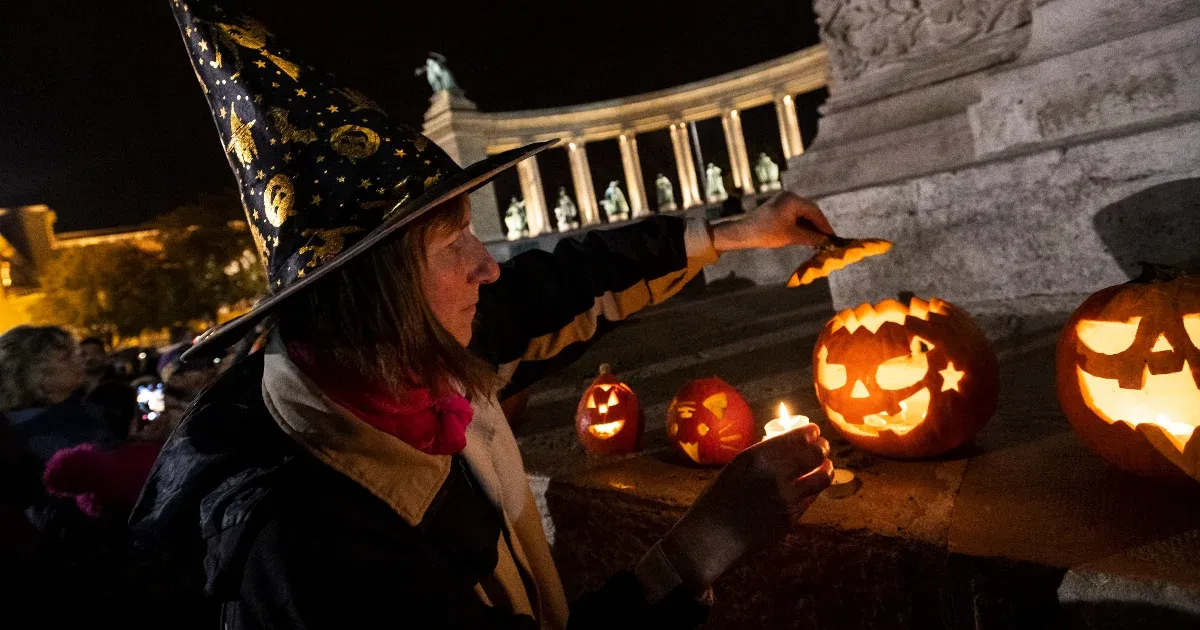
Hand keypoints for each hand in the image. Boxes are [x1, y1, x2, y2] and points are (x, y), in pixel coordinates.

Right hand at [659, 424, 832, 593]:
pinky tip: (808, 486)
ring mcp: (786, 499)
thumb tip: (791, 443)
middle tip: (822, 447)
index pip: (798, 438)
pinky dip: (812, 489)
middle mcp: (776, 476)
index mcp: (758, 457)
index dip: (811, 432)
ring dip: (826, 468)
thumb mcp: (738, 466)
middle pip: (816, 455)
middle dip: (822, 447)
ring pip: (822, 478)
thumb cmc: (719, 497)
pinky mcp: (791, 519)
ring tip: (824, 466)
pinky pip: (810, 499)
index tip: (813, 432)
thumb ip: (764, 454)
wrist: (714, 536)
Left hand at [710, 191, 833, 251]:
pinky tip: (806, 236)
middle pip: (810, 211)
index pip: (815, 212)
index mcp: (793, 200)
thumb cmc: (767, 233)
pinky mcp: (778, 207)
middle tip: (827, 239)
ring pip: (803, 214)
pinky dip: (801, 225)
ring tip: (818, 240)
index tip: (833, 237)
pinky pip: (795, 215)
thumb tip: (826, 241)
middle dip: (818, 226)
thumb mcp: (792, 236)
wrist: (743, 233)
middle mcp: (789, 197)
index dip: (825, 226)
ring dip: (810, 226)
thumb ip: (811, 237)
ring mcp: (783, 201)